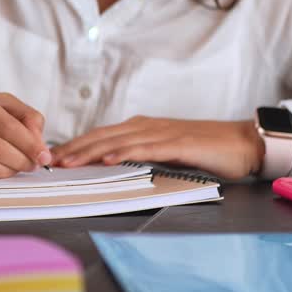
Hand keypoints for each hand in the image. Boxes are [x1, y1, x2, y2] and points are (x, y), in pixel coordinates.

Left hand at [49, 117, 264, 179]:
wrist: (242, 142)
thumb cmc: (205, 150)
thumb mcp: (165, 152)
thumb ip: (141, 154)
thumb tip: (112, 165)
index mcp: (142, 128)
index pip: (101, 136)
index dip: (76, 145)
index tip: (54, 157)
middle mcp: (146, 126)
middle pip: (102, 136)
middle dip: (74, 149)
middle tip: (49, 161)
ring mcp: (162, 133)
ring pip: (118, 141)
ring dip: (90, 151)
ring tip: (69, 161)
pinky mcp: (178, 144)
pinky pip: (145, 149)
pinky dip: (124, 154)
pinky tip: (108, 160)